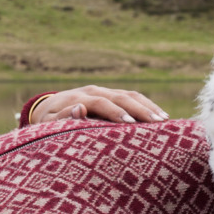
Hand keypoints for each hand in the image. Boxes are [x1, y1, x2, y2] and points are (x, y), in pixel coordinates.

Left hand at [31, 85, 169, 123]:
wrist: (49, 109)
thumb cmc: (49, 122)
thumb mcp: (49, 122)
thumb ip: (63, 117)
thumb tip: (79, 108)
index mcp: (78, 97)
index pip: (100, 102)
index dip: (114, 112)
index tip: (129, 123)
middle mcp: (93, 90)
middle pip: (120, 96)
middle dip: (139, 109)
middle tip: (156, 123)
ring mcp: (104, 91)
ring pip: (130, 94)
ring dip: (148, 106)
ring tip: (164, 120)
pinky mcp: (111, 95)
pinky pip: (132, 97)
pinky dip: (147, 105)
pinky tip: (161, 116)